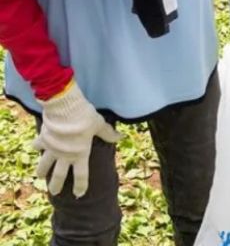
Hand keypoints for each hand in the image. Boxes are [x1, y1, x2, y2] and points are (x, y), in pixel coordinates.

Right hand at [33, 81, 118, 196]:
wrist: (65, 108)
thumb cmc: (84, 117)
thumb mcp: (99, 125)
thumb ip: (107, 133)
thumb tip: (120, 137)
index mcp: (80, 154)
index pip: (81, 175)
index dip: (81, 186)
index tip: (79, 195)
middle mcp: (65, 155)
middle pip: (59, 176)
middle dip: (56, 185)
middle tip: (54, 192)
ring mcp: (52, 149)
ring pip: (44, 165)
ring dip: (42, 171)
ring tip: (40, 175)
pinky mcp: (43, 140)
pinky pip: (38, 146)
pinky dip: (37, 146)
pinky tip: (35, 147)